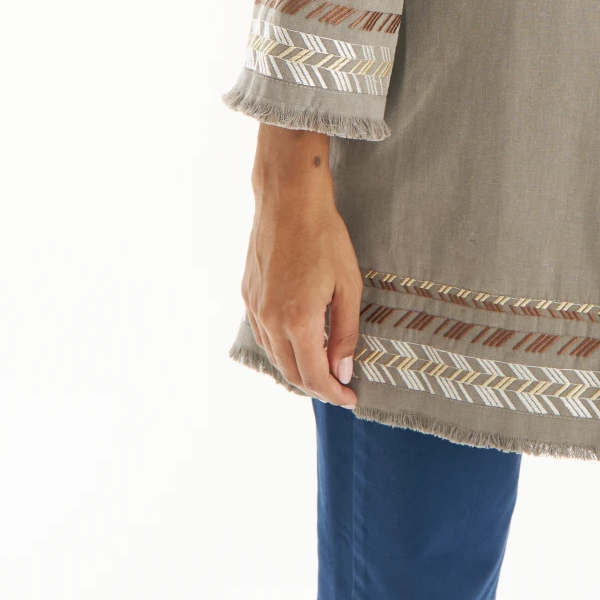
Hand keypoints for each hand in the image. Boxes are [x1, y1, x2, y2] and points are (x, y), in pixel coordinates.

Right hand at [241, 125, 361, 409]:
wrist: (289, 200)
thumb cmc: (325, 237)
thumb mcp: (349, 286)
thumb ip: (345, 333)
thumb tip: (343, 371)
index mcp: (298, 321)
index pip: (315, 376)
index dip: (334, 393)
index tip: (350, 399)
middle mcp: (271, 320)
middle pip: (292, 372)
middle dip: (316, 387)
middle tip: (340, 388)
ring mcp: (255, 308)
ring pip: (274, 356)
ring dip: (297, 369)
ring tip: (322, 369)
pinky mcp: (248, 295)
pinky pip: (263, 335)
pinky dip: (281, 348)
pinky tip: (298, 343)